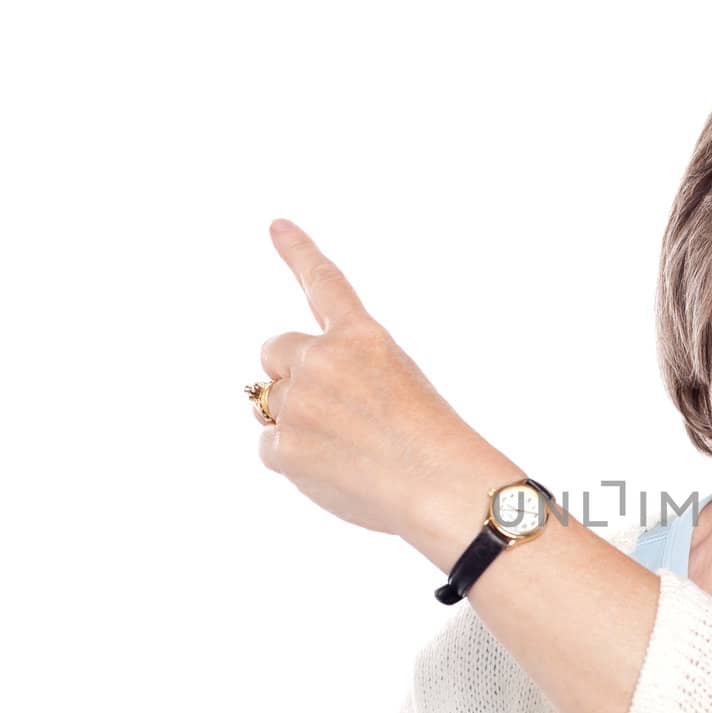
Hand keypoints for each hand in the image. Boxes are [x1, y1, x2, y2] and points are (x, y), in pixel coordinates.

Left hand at [254, 218, 491, 544]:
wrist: (442, 487)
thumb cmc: (433, 445)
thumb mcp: (402, 384)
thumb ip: (347, 376)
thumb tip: (293, 405)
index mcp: (362, 339)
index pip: (323, 285)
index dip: (298, 252)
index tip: (276, 224)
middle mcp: (324, 360)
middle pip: (274, 353)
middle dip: (290, 376)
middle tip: (330, 412)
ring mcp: (299, 403)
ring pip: (269, 406)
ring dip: (295, 422)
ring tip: (346, 450)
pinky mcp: (284, 446)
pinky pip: (270, 448)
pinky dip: (294, 461)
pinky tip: (334, 471)